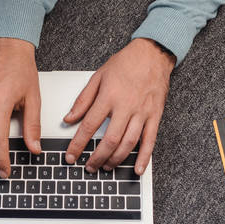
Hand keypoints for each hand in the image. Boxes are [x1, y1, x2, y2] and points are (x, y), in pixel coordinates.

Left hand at [64, 38, 175, 175]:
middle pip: (110, 139)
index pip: (89, 125)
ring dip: (116, 159)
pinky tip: (136, 169)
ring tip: (106, 167)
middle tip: (89, 167)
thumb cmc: (125, 63)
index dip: (78, 144)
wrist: (152, 54)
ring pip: (128, 143)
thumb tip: (69, 118)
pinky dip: (144, 157)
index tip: (71, 156)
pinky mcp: (155, 116)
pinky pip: (150, 140)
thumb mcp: (98, 76)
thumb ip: (83, 100)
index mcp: (109, 96)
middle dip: (97, 157)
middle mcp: (126, 106)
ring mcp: (142, 112)